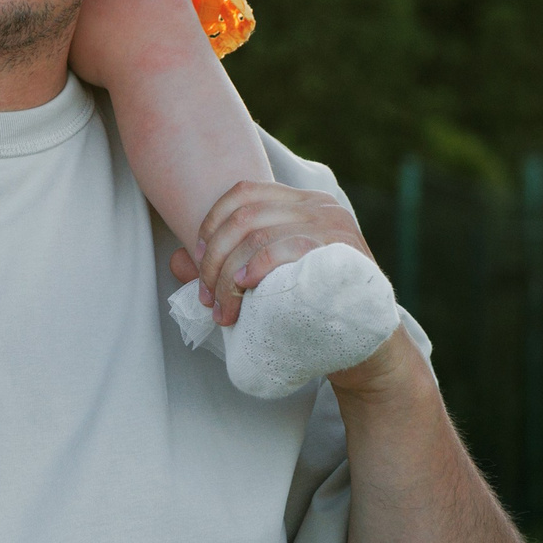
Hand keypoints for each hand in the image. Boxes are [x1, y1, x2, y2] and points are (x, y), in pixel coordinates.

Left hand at [170, 180, 370, 326]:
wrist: (366, 349)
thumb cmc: (311, 312)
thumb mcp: (263, 284)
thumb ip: (225, 268)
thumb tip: (176, 261)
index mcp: (300, 203)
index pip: (243, 193)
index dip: (210, 225)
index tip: (197, 264)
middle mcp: (319, 206)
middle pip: (244, 217)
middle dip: (214, 260)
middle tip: (208, 300)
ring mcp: (334, 225)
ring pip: (259, 233)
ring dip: (229, 275)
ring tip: (224, 310)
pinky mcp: (344, 251)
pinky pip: (291, 245)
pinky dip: (259, 265)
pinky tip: (246, 287)